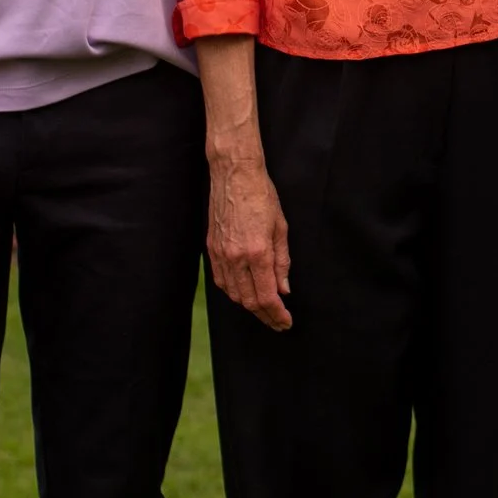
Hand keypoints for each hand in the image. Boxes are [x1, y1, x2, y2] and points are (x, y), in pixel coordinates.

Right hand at [208, 157, 292, 329]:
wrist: (234, 175)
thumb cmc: (262, 196)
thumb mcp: (281, 228)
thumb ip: (282, 262)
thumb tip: (284, 289)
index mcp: (258, 252)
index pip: (267, 296)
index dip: (277, 314)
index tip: (286, 322)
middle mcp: (236, 257)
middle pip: (249, 301)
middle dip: (265, 315)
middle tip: (277, 322)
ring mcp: (220, 254)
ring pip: (233, 294)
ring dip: (249, 306)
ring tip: (264, 310)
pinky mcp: (211, 249)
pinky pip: (220, 281)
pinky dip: (233, 292)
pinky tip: (243, 294)